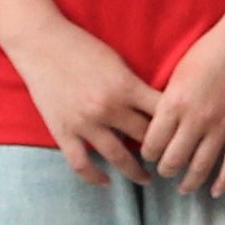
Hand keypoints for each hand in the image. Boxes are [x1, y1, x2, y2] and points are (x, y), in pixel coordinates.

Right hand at [10, 17, 164, 181]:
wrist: (40, 42)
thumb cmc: (81, 46)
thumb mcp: (117, 61)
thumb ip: (135, 86)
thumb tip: (158, 107)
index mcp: (126, 87)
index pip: (163, 115)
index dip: (177, 127)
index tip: (183, 136)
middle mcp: (109, 108)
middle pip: (146, 138)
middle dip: (161, 151)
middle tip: (170, 160)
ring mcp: (84, 123)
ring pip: (119, 157)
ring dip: (136, 172)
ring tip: (146, 179)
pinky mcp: (62, 131)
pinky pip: (81, 164)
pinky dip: (95, 177)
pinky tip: (107, 181)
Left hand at [145, 15, 224, 194]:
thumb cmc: (206, 54)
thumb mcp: (175, 76)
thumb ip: (165, 105)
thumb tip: (155, 130)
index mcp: (174, 105)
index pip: (152, 144)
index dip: (147, 154)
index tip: (149, 154)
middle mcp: (196, 120)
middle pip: (173, 160)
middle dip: (165, 169)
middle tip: (165, 170)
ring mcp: (222, 128)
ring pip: (200, 168)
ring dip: (189, 182)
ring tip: (184, 186)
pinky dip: (224, 182)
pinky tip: (215, 191)